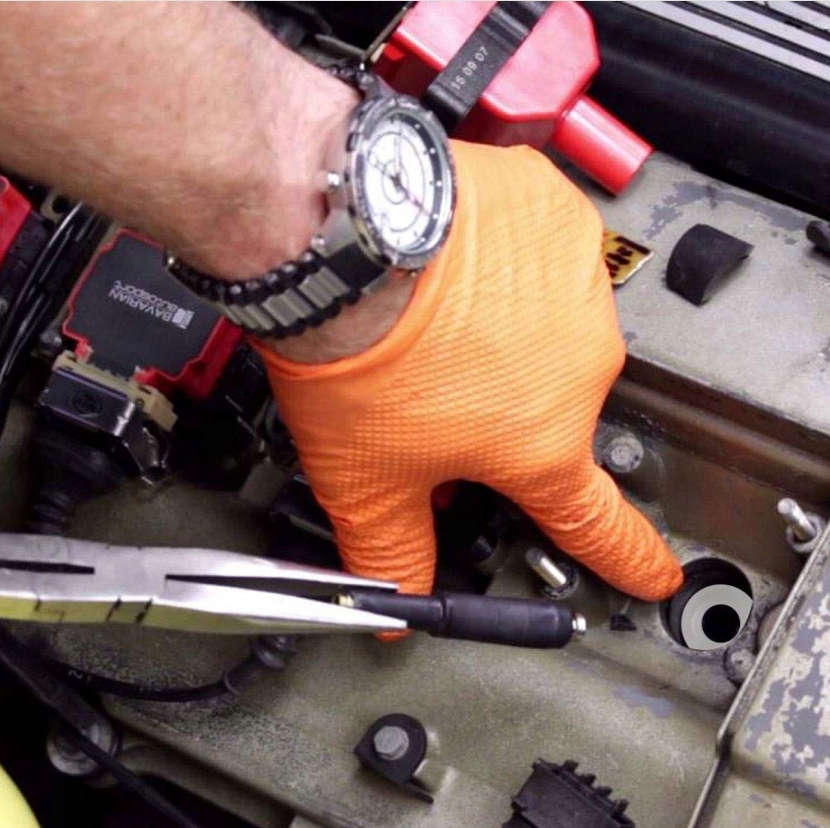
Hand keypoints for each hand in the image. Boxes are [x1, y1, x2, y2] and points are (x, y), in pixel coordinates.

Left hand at [255, 141, 682, 600]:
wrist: (345, 240)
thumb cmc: (358, 351)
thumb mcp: (365, 479)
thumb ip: (392, 549)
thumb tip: (396, 592)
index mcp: (540, 446)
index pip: (597, 524)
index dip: (627, 556)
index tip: (654, 570)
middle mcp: (578, 371)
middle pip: (547, 412)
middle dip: (502, 411)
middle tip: (439, 388)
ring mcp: (579, 289)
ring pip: (548, 332)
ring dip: (504, 334)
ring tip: (441, 321)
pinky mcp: (561, 223)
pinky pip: (544, 258)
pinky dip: (507, 266)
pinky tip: (460, 264)